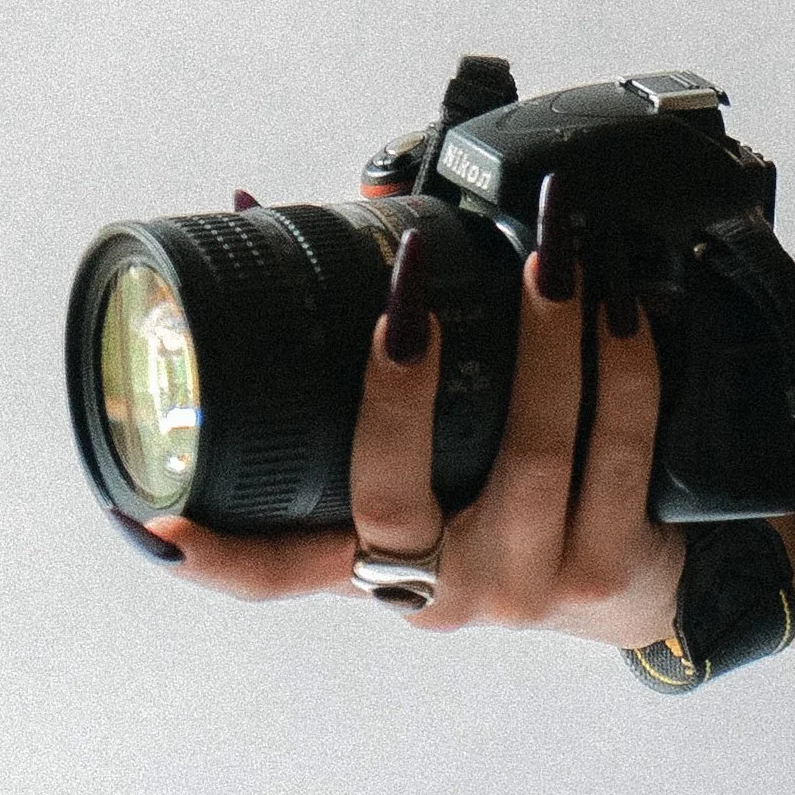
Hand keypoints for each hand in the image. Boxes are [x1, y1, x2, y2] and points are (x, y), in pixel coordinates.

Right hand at [137, 175, 685, 648]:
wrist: (632, 592)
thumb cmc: (514, 504)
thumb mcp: (439, 459)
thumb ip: (383, 352)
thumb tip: (333, 201)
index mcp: (376, 563)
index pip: (277, 571)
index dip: (217, 553)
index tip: (162, 525)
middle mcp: (441, 587)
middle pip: (394, 490)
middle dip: (395, 382)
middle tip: (405, 282)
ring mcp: (527, 581)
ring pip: (530, 452)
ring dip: (543, 336)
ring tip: (550, 251)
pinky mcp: (608, 564)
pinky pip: (617, 447)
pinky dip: (622, 364)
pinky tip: (617, 305)